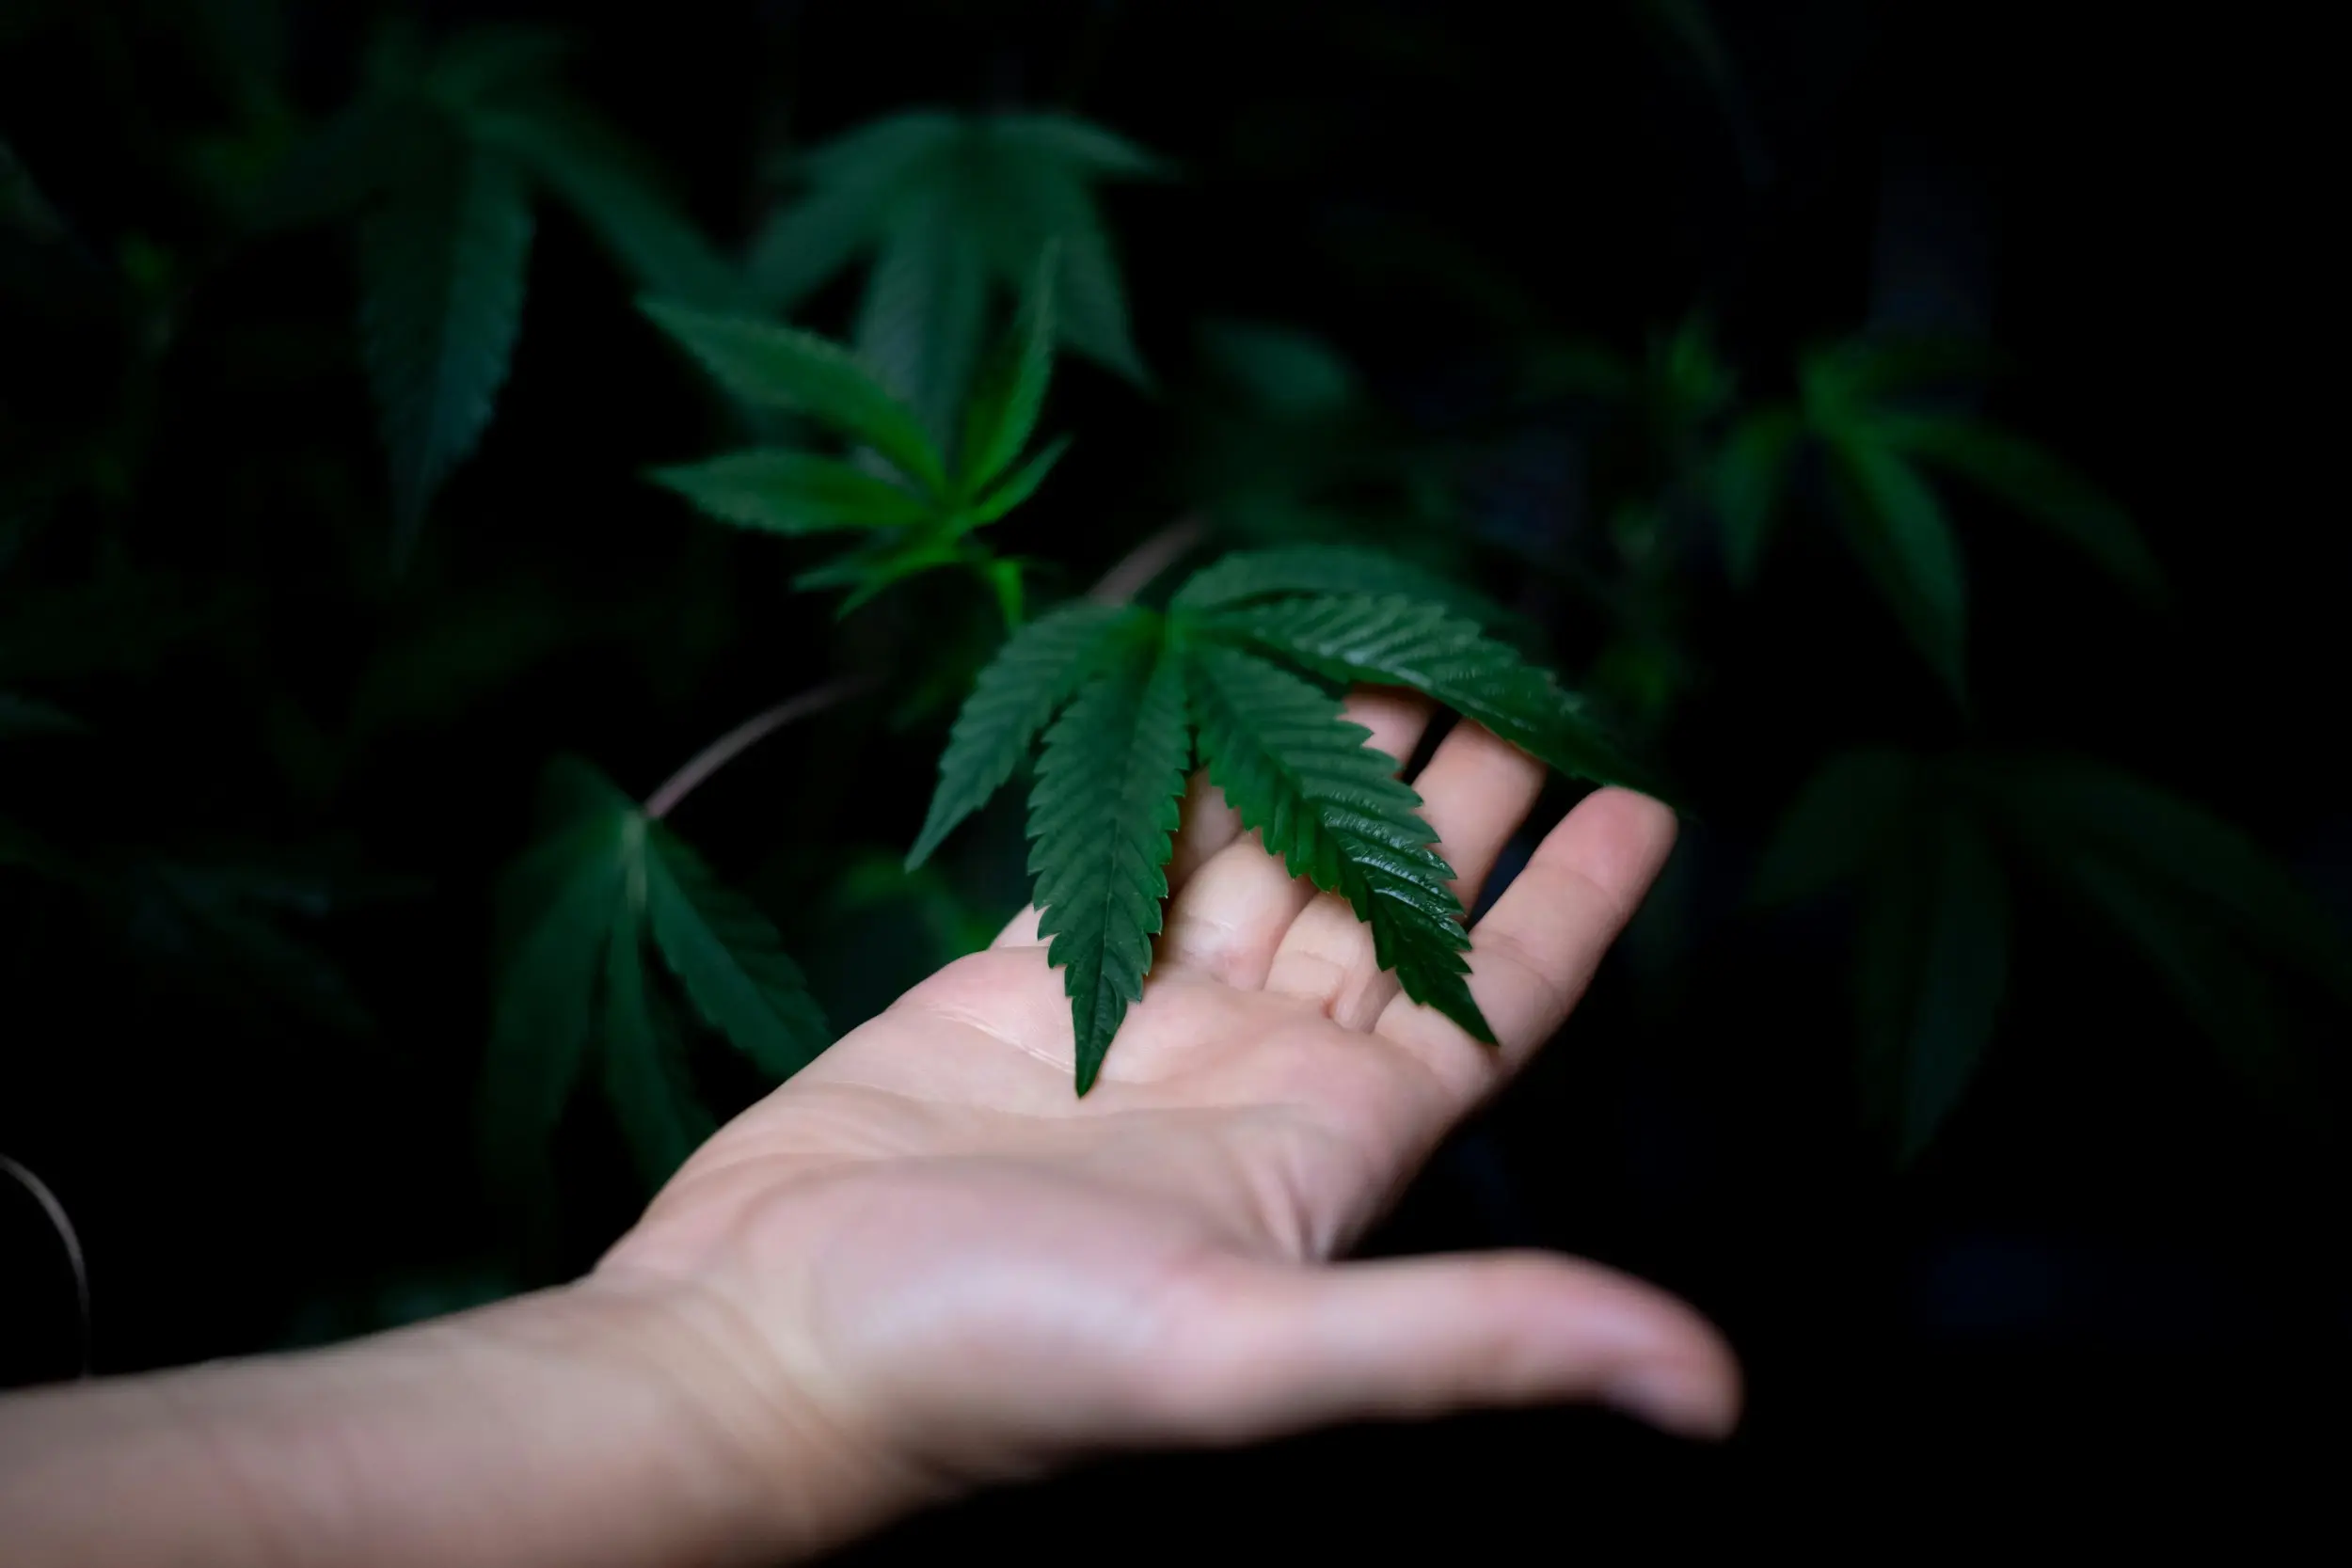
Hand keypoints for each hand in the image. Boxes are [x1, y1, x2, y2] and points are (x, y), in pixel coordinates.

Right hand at [597, 690, 1740, 1550]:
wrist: (760, 1346)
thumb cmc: (994, 1363)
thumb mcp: (1249, 1353)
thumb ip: (1474, 1340)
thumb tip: (1710, 1391)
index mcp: (1330, 1144)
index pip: (1493, 999)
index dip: (1574, 902)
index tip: (1646, 796)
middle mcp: (1252, 1073)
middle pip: (1389, 899)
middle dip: (1461, 792)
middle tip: (1520, 666)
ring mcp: (1137, 1020)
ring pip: (1262, 854)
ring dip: (1328, 754)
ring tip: (1390, 647)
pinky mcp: (1022, 979)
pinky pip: (1129, 846)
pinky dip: (1175, 771)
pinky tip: (1216, 697)